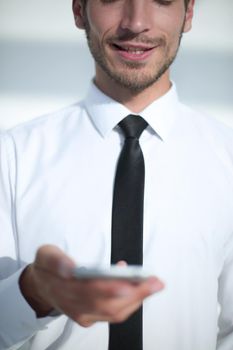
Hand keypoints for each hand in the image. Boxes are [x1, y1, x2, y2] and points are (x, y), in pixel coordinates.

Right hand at [19, 245, 163, 326]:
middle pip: (107, 305)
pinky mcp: (90, 316)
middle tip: (154, 282)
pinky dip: (129, 302)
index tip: (127, 284)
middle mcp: (74, 306)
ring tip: (153, 284)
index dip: (109, 289)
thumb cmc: (47, 268)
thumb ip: (56, 261)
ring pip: (113, 312)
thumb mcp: (45, 255)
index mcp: (62, 288)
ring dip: (137, 300)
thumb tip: (69, 268)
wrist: (41, 285)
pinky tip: (138, 287)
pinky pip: (113, 314)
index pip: (88, 291)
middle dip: (134, 294)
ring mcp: (83, 314)